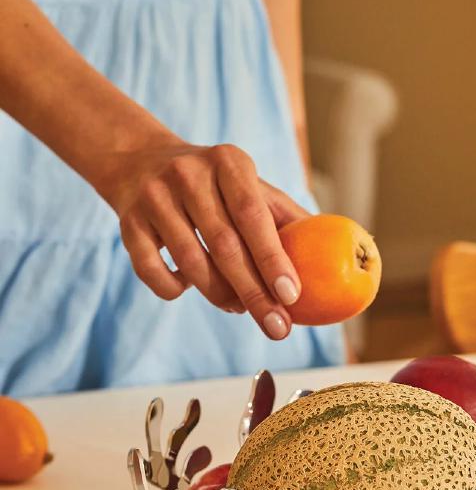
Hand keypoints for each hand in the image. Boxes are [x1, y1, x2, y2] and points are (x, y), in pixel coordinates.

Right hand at [109, 139, 307, 338]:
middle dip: (254, 294)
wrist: (141, 161)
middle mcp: (188, 174)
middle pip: (225, 246)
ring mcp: (154, 197)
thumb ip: (286, 218)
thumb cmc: (215, 185)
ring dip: (219, 296)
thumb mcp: (250, 186)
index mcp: (228, 163)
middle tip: (277, 328)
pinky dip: (175, 290)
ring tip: (239, 308)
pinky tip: (189, 289)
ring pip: (191, 263)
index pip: (253, 214)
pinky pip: (153, 272)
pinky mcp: (127, 222)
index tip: (292, 296)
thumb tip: (334, 259)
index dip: (273, 258)